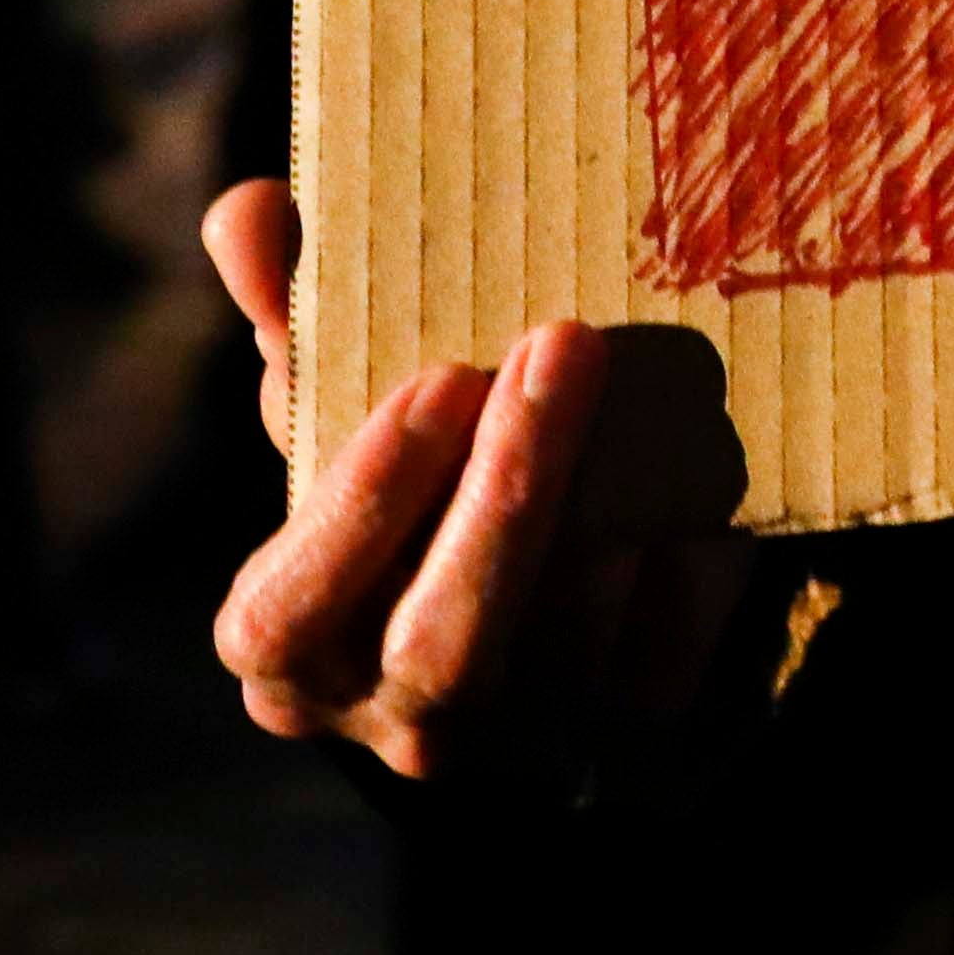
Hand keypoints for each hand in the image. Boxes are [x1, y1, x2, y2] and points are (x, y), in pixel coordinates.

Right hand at [201, 180, 750, 783]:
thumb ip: (295, 312)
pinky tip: (701, 484)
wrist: (556, 572)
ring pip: (561, 659)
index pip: (283, 615)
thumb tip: (252, 212)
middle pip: (440, 648)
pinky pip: (664, 668)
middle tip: (562, 341)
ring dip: (606, 517)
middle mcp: (391, 721)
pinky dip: (685, 575)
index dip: (355, 507)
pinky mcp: (624, 737)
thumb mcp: (345, 400)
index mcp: (289, 651)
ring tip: (644, 389)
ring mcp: (512, 742)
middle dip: (505, 492)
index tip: (435, 378)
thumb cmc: (418, 474)